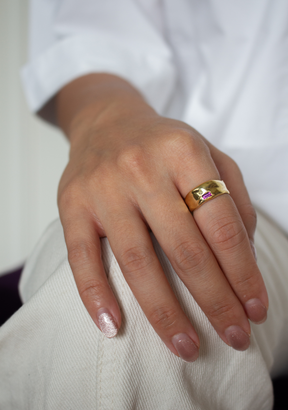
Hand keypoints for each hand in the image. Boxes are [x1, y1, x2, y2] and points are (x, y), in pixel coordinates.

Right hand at [56, 74, 267, 361]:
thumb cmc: (162, 145)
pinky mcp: (72, 205)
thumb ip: (232, 198)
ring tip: (187, 346)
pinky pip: (81, 257)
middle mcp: (141, 168)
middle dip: (214, 300)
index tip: (256, 308)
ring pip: (137, 260)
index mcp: (183, 152)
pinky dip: (96, 295)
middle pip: (184, 249)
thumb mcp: (206, 153)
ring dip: (164, 311)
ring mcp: (103, 188)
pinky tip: (114, 327)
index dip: (243, 272)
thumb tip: (243, 257)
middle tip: (235, 336)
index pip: (220, 224)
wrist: (106, 122)